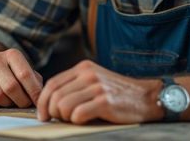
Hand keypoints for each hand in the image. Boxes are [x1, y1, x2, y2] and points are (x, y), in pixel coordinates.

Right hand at [0, 48, 43, 107]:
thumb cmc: (12, 73)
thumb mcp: (24, 70)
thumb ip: (35, 81)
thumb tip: (40, 97)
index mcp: (12, 54)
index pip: (24, 75)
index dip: (33, 91)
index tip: (39, 102)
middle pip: (11, 87)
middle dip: (22, 100)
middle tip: (25, 104)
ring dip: (8, 103)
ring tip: (11, 100)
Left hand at [36, 60, 162, 123]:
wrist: (147, 97)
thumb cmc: (118, 94)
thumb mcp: (95, 81)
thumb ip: (74, 86)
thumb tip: (49, 102)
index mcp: (83, 68)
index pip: (52, 84)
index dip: (42, 102)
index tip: (42, 115)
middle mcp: (88, 74)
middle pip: (55, 96)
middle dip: (53, 113)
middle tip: (61, 120)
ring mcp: (97, 87)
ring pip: (63, 106)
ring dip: (66, 118)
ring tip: (76, 119)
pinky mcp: (105, 101)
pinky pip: (78, 115)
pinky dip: (77, 121)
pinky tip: (87, 120)